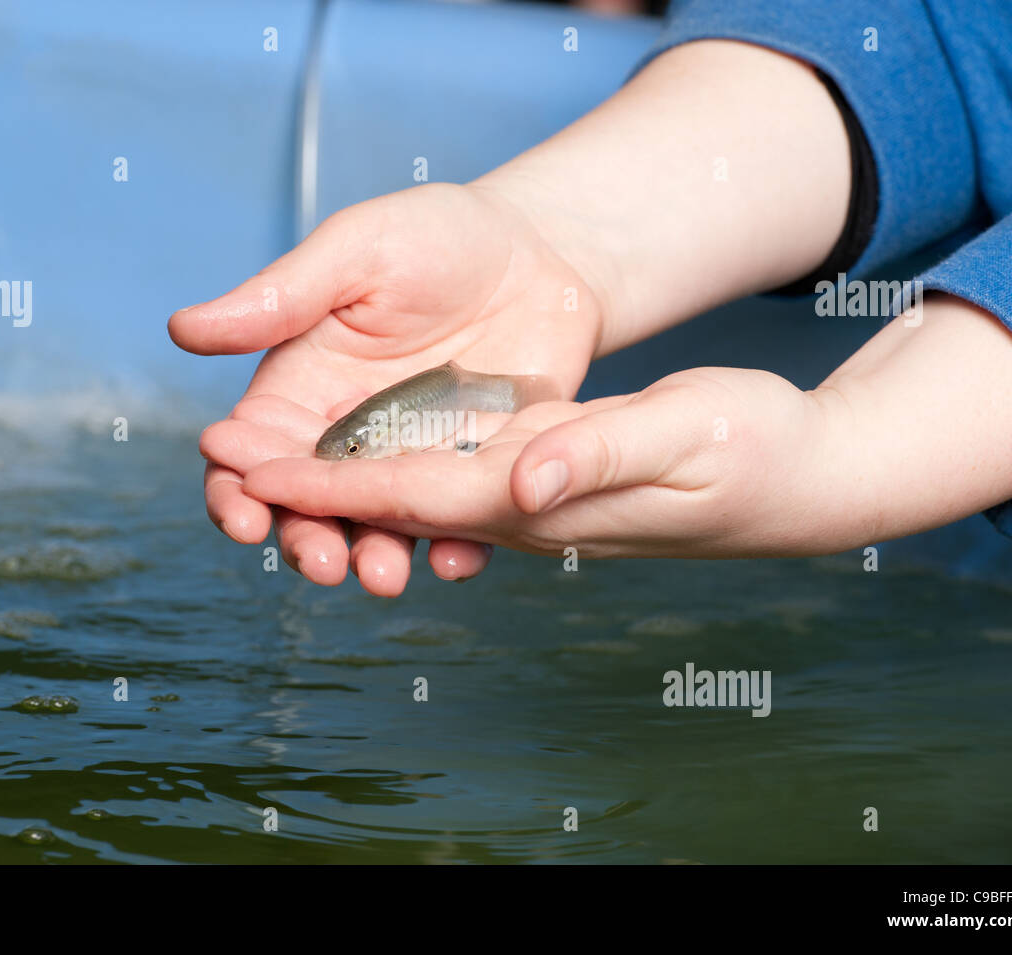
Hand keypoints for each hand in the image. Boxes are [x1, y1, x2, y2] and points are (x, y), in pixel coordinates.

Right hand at [169, 182, 603, 593]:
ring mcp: (413, 462)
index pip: (251, 454)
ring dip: (375, 559)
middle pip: (310, 506)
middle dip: (307, 539)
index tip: (244, 515)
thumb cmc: (434, 235)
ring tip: (384, 577)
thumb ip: (279, 298)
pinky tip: (455, 560)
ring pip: (380, 527)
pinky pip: (461, 522)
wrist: (537, 250)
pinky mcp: (474, 474)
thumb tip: (182, 330)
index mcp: (300, 388)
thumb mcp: (355, 251)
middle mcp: (349, 438)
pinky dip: (456, 548)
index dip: (237, 490)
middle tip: (324, 561)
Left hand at [237, 297, 1011, 566]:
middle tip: (222, 472)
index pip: (410, 498)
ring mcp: (531, 496)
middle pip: (394, 506)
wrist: (788, 474)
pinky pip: (452, 477)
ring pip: (413, 495)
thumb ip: (599, 453)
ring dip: (339, 488)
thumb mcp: (683, 435)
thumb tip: (520, 481)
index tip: (251, 474)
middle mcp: (522, 507)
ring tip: (262, 467)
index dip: (327, 488)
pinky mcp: (544, 476)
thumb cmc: (747, 452)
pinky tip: (356, 453)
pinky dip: (393, 469)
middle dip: (310, 498)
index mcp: (540, 499)